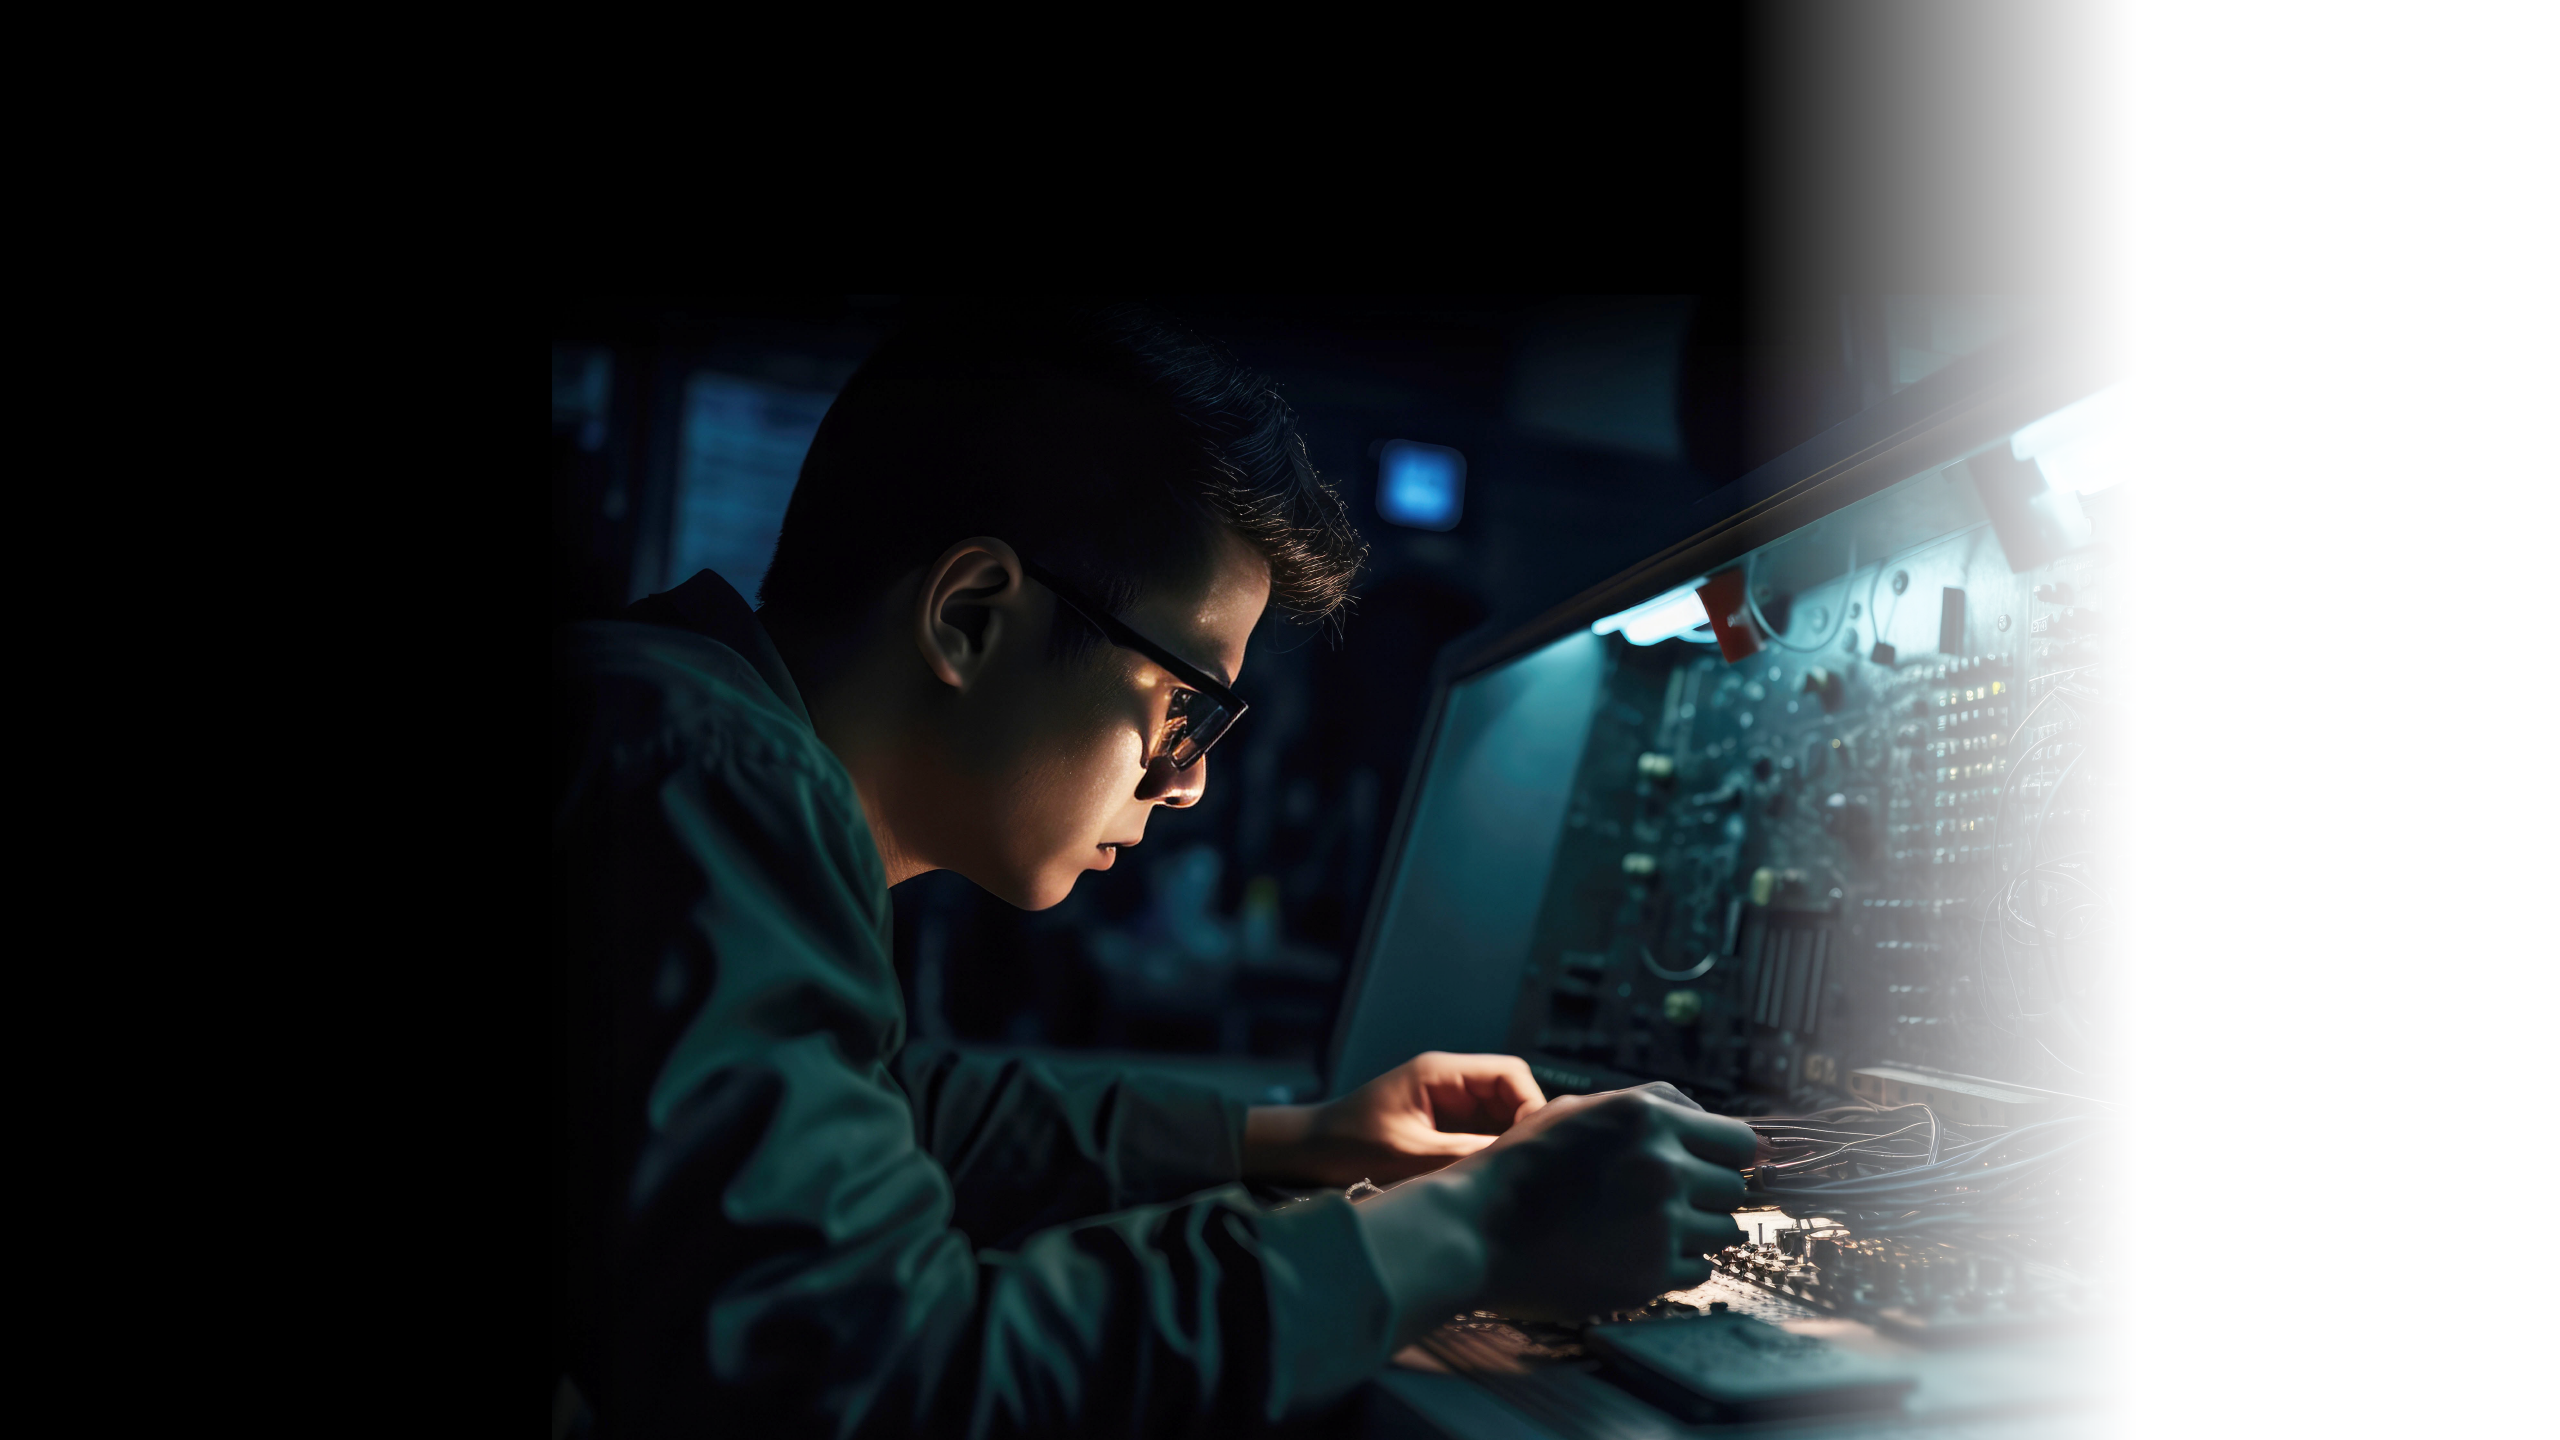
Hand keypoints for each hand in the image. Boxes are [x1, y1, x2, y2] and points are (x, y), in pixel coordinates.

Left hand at [1242, 1052, 1546, 1185]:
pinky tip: (1493, 1177)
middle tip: (1528, 1165)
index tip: (1532, 1144)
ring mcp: (1446, 1104)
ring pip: (1499, 1117)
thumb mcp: (1412, 1154)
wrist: (1308, 1152)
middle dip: (1524, 1126)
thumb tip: (1519, 1156)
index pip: (1510, 1073)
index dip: (1531, 1104)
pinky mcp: (1441, 1127)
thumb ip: (1468, 1152)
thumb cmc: (1350, 1145)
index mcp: (1441, 1073)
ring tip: (1514, 1175)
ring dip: (1508, 1142)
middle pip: (1510, 1094)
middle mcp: (1449, 1082)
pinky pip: (1480, 1134)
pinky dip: (1491, 1153)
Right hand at [1464, 1082, 1754, 1317]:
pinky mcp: (1650, 1274)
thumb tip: (1715, 1123)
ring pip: (1723, 1232)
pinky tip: (1633, 1254)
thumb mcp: (1580, 1109)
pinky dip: (1675, 1267)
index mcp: (1648, 1118)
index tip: (1708, 1168)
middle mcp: (1662, 1167)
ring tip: (1643, 1228)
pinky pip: (1698, 1271)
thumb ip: (1651, 1106)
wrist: (1475, 1230)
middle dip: (1704, 1195)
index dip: (1723, 1156)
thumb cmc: (1520, 1169)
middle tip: (1660, 1200)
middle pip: (1733, 1188)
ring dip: (1694, 1232)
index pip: (1738, 1142)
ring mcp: (1660, 1224)